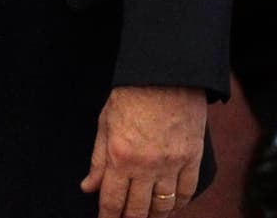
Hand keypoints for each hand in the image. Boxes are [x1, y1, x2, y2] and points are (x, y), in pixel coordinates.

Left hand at [81, 85, 205, 216]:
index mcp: (120, 156)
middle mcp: (146, 166)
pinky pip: (187, 192)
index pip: (112, 200)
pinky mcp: (193, 160)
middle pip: (139, 209)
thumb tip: (88, 187)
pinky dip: (178, 204)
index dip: (108, 217)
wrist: (165, 76)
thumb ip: (98, 160)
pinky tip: (170, 206)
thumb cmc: (130, 96)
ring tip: (146, 217)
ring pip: (164, 206)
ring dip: (154, 215)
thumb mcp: (104, 124)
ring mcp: (172, 165)